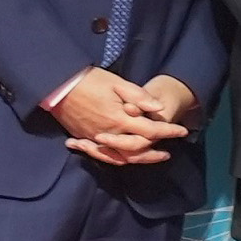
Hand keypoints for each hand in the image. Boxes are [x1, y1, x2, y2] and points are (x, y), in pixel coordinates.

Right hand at [49, 67, 190, 165]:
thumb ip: (139, 96)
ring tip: (148, 158)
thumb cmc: (90, 80)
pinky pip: (101, 154)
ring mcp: (94, 137)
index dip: (168, 131)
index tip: (182, 132)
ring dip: (136, 160)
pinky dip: (113, 158)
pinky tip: (121, 158)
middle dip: (153, 153)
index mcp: (120, 119)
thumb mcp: (117, 83)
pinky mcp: (84, 137)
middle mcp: (109, 133)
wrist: (57, 85)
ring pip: (118, 157)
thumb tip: (159, 108)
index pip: (151, 130)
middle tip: (167, 153)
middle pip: (136, 151)